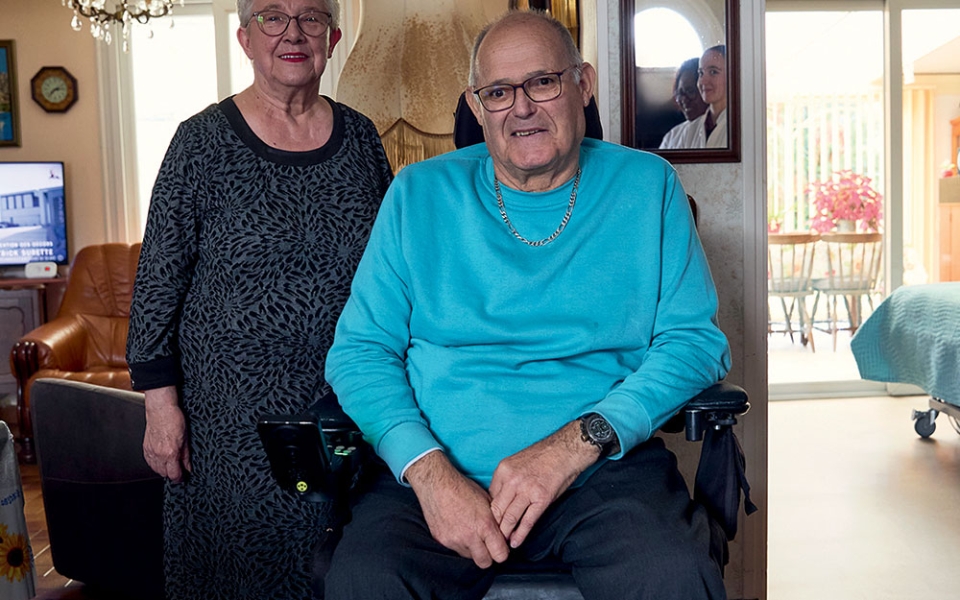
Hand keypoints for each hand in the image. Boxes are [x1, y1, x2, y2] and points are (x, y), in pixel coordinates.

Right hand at [143, 386, 190, 482]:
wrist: (160, 410)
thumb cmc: (174, 420)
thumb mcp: (186, 439)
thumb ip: (186, 456)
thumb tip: (188, 467)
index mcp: (171, 453)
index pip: (174, 475)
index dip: (180, 478)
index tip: (183, 477)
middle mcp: (159, 455)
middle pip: (165, 474)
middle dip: (172, 474)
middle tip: (179, 469)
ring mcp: (151, 452)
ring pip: (156, 470)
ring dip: (164, 470)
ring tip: (171, 464)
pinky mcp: (145, 448)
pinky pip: (150, 463)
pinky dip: (156, 464)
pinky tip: (162, 459)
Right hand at [406, 451, 509, 568]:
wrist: (437, 484)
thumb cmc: (463, 488)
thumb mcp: (487, 501)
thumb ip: (496, 521)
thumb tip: (504, 535)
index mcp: (485, 525)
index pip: (500, 555)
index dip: (502, 552)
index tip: (500, 547)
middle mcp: (470, 536)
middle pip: (485, 563)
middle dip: (488, 556)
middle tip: (487, 546)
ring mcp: (454, 540)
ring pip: (469, 556)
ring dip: (472, 549)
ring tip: (470, 533)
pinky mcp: (442, 540)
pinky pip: (455, 549)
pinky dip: (459, 543)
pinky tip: (458, 529)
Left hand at [489, 421, 599, 547]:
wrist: (566, 449)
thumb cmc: (544, 456)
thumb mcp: (517, 462)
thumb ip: (507, 480)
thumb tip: (501, 500)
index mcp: (503, 470)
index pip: (491, 497)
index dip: (490, 514)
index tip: (490, 524)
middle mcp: (512, 480)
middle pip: (497, 510)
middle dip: (494, 527)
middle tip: (492, 539)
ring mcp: (527, 490)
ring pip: (510, 517)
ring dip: (505, 533)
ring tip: (502, 545)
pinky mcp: (542, 498)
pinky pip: (528, 520)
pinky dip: (520, 534)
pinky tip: (516, 542)